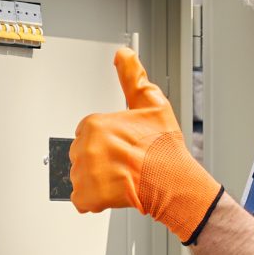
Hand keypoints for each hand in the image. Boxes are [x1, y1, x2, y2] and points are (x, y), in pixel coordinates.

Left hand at [70, 48, 222, 240]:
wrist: (172, 181)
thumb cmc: (164, 148)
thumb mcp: (153, 103)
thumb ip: (133, 77)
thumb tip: (124, 55)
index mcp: (95, 123)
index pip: (88, 131)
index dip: (106, 140)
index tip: (121, 146)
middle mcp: (86, 147)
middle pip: (82, 152)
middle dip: (100, 158)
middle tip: (124, 162)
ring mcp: (84, 173)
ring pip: (81, 175)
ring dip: (97, 179)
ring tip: (122, 177)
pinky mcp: (86, 196)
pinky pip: (81, 198)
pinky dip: (94, 199)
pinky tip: (114, 191)